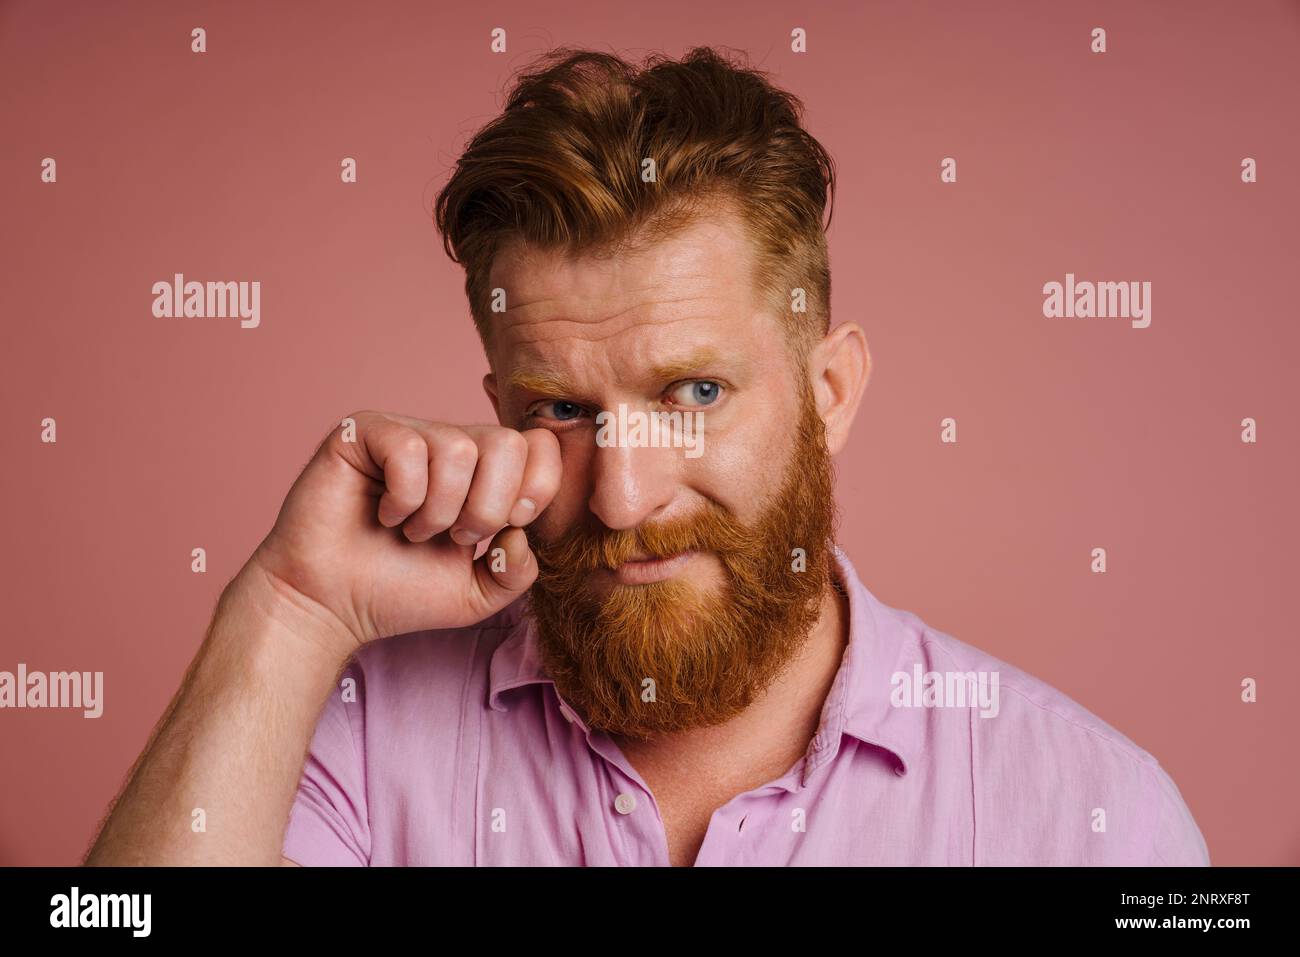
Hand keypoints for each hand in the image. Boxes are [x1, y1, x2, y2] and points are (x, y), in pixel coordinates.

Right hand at [244, 411, 561, 651]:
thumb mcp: (478, 593)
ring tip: (413, 533)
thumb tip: (520, 532)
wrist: (331, 606)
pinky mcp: (363, 433)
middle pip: (508, 442)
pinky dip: (405, 497)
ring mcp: (406, 434)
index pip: (538, 446)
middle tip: (456, 538)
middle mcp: (447, 443)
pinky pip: (409, 448)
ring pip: (460, 449)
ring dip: (440, 510)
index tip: (508, 527)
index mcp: (483, 471)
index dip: (537, 488)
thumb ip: (517, 571)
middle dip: (490, 505)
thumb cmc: (398, 593)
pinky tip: (385, 515)